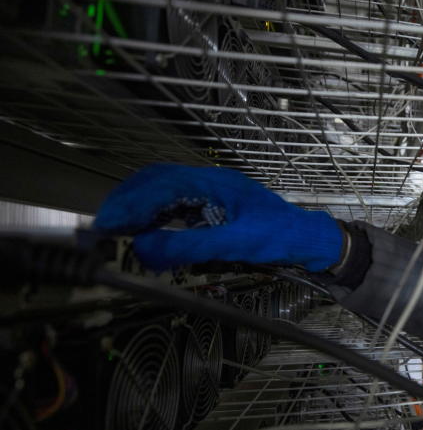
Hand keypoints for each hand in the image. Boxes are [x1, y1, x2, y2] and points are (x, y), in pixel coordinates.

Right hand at [94, 164, 343, 272]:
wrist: (309, 239)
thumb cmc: (279, 237)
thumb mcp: (233, 244)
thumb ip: (187, 246)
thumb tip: (142, 248)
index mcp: (213, 183)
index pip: (158, 186)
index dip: (129, 205)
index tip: (108, 226)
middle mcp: (209, 181)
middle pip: (155, 182)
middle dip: (127, 202)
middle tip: (106, 228)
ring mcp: (212, 191)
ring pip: (164, 191)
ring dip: (139, 208)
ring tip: (120, 230)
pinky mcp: (215, 205)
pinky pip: (177, 204)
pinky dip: (156, 215)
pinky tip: (148, 231)